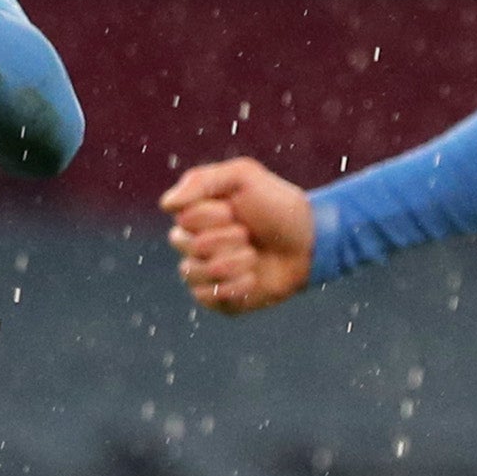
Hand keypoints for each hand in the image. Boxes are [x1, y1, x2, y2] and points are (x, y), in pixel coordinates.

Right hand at [159, 157, 316, 315]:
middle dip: (223, 238)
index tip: (234, 210)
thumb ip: (202, 180)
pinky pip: (206, 297)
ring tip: (253, 257)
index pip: (182, 218)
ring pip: (192, 272)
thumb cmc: (278, 206)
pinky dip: (234, 287)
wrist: (310, 244)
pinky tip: (253, 279)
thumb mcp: (244, 177)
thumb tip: (166, 204)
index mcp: (196, 212)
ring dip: (230, 263)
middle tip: (248, 234)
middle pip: (184, 244)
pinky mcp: (217, 298)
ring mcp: (204, 272)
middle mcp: (194, 242)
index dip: (211, 215)